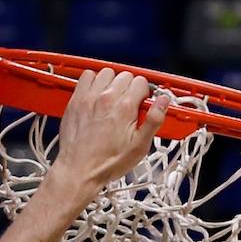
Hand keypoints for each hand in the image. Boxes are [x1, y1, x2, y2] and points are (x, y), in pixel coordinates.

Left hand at [54, 68, 170, 195]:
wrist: (80, 169)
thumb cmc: (107, 162)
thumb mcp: (139, 147)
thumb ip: (154, 120)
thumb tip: (164, 102)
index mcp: (125, 107)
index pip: (141, 82)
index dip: (145, 93)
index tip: (142, 104)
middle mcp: (107, 98)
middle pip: (125, 76)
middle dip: (130, 87)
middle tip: (129, 104)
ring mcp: (90, 97)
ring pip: (107, 73)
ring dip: (113, 82)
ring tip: (113, 99)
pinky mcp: (76, 99)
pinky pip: (86, 75)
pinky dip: (94, 80)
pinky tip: (97, 94)